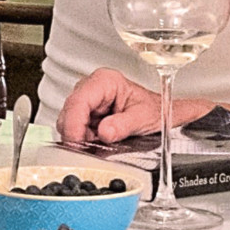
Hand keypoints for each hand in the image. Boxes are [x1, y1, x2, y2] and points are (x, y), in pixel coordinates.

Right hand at [57, 70, 215, 146]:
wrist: (162, 115)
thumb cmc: (155, 110)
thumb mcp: (144, 118)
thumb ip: (124, 125)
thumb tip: (105, 132)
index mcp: (105, 81)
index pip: (78, 102)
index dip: (73, 124)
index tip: (76, 142)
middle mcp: (92, 88)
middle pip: (69, 113)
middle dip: (77, 133)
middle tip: (91, 148)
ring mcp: (86, 102)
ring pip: (68, 122)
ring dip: (81, 138)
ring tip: (101, 143)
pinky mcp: (85, 115)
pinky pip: (74, 130)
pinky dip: (83, 140)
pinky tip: (97, 142)